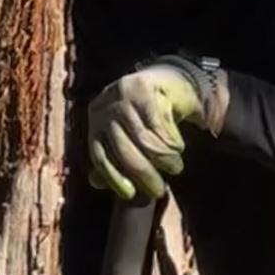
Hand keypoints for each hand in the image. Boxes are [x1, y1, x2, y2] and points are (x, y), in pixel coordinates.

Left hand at [87, 59, 223, 201]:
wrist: (167, 80)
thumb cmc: (145, 116)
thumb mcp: (125, 136)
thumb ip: (111, 158)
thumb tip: (96, 183)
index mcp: (95, 120)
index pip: (100, 156)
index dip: (114, 178)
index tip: (130, 195)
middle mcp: (105, 107)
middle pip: (124, 151)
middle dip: (144, 175)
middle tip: (160, 191)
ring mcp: (123, 97)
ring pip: (145, 142)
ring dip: (164, 160)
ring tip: (175, 167)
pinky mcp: (144, 90)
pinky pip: (160, 129)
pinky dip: (172, 143)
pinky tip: (178, 147)